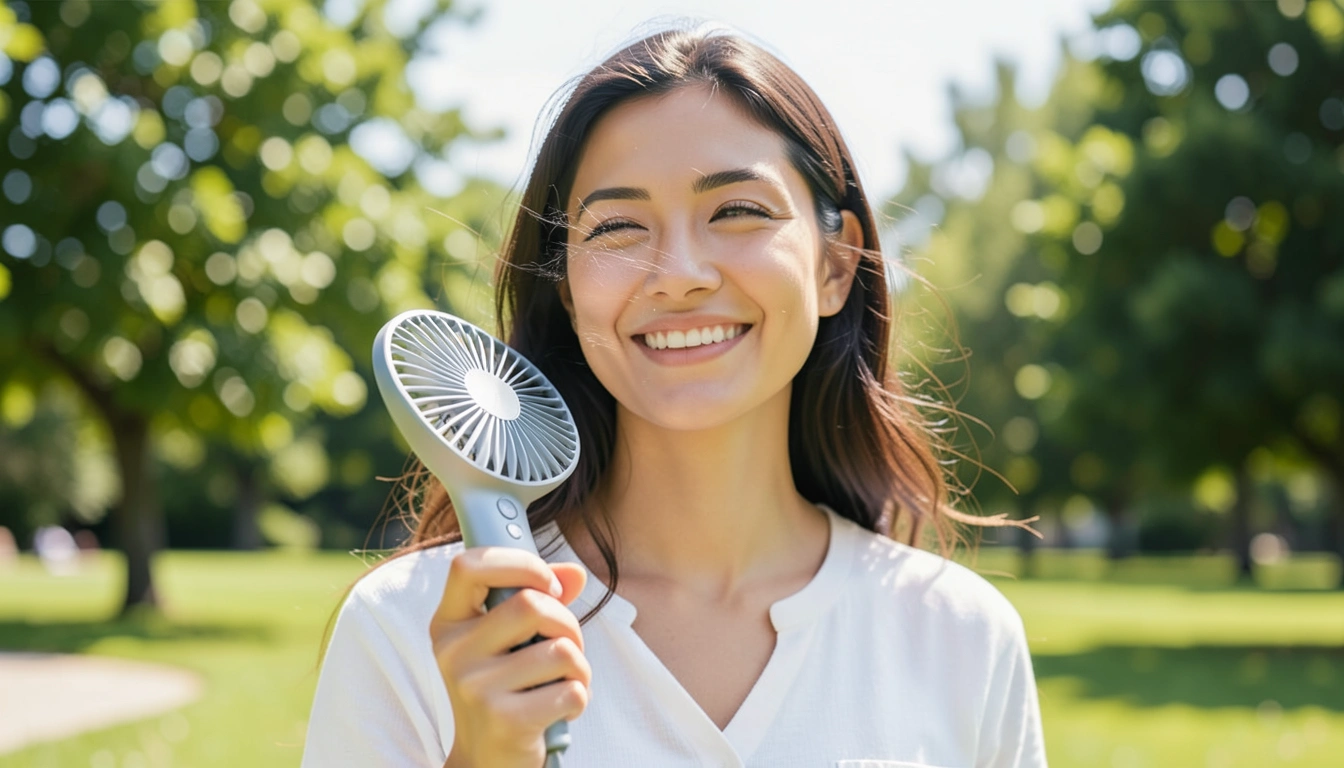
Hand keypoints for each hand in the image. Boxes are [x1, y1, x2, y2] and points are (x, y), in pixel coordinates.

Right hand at [434, 547, 588, 767]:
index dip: (519, 563)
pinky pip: (570, 690)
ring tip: (565, 682)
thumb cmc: (504, 689)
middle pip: (531, 604)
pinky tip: (561, 710)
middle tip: (566, 644)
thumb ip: (539, 598)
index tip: (548, 584)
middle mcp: (453, 652)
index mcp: (449, 623)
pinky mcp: (503, 720)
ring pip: (560, 650)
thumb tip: (574, 573)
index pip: (468, 565)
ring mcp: (474, 688)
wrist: (486, 760)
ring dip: (579, 666)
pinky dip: (579, 698)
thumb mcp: (509, 641)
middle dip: (567, 622)